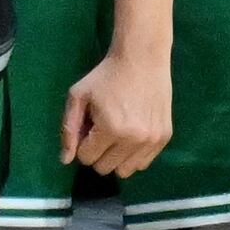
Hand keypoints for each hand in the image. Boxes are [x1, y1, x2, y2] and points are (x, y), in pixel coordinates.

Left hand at [62, 39, 171, 179]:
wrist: (142, 58)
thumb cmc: (106, 76)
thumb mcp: (78, 96)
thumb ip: (68, 129)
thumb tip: (65, 160)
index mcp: (110, 129)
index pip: (86, 158)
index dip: (83, 142)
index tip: (90, 125)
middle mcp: (134, 139)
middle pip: (105, 168)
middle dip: (98, 152)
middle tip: (102, 129)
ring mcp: (151, 140)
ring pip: (125, 171)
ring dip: (116, 157)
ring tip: (117, 134)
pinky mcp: (164, 138)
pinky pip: (143, 164)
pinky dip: (133, 155)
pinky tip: (132, 134)